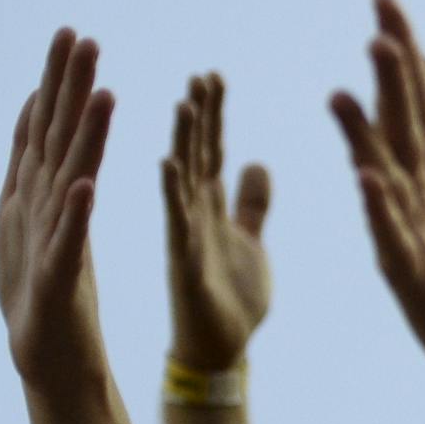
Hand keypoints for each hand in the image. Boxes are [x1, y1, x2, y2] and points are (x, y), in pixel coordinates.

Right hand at [0, 29, 115, 392]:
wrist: (48, 356)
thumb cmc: (49, 290)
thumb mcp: (46, 221)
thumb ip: (45, 170)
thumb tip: (41, 115)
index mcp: (39, 195)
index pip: (48, 127)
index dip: (59, 82)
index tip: (75, 35)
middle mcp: (36, 208)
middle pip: (53, 138)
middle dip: (65, 87)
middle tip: (81, 37)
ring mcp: (46, 239)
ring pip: (67, 178)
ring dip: (83, 137)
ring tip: (102, 95)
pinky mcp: (59, 278)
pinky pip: (70, 242)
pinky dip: (77, 214)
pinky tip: (88, 185)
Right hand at [164, 74, 271, 371]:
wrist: (222, 347)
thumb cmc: (233, 296)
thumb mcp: (250, 240)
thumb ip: (251, 203)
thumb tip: (257, 163)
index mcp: (213, 208)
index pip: (213, 151)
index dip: (214, 116)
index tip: (213, 77)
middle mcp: (196, 214)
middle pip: (198, 156)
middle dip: (199, 116)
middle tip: (200, 76)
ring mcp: (188, 235)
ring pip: (184, 181)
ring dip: (184, 144)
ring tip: (185, 105)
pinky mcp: (186, 261)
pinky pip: (178, 222)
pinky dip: (173, 193)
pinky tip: (168, 163)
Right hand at [330, 0, 424, 423]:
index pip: (419, 102)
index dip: (407, 56)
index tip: (386, 2)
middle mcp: (419, 198)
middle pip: (402, 130)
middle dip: (391, 85)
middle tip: (378, 33)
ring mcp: (413, 237)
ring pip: (385, 179)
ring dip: (367, 140)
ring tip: (348, 97)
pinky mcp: (415, 279)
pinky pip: (394, 240)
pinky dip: (382, 211)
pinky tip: (369, 179)